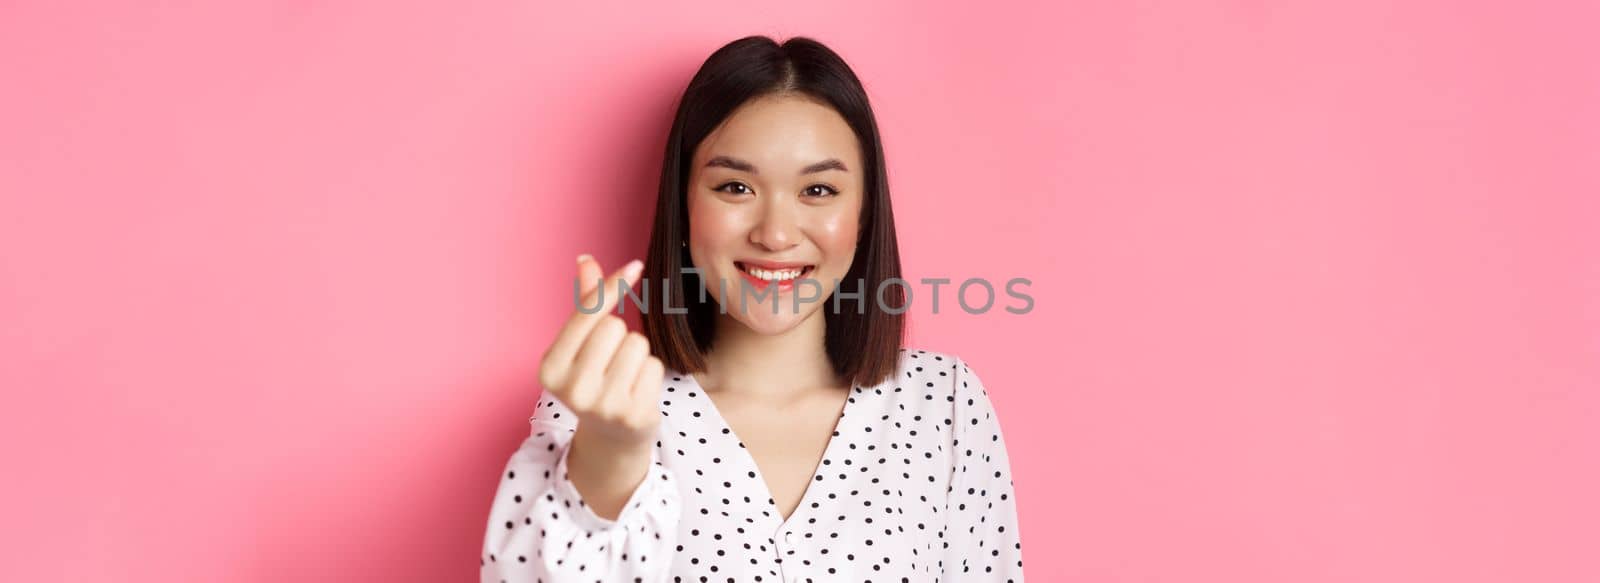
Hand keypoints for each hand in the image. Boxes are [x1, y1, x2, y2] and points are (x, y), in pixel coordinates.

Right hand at [537, 254, 663, 452]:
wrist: (611, 437)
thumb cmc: (594, 378)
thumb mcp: (581, 344)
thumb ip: (586, 303)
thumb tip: (585, 259)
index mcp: (549, 368)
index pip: (587, 313)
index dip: (612, 287)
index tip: (636, 265)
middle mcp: (571, 389)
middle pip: (614, 327)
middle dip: (619, 336)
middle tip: (610, 362)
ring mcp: (602, 406)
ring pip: (637, 345)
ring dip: (637, 355)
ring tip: (624, 377)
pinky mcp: (632, 416)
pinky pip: (654, 367)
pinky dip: (651, 374)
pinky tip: (637, 392)